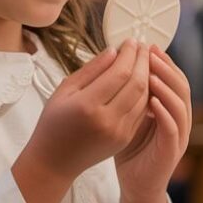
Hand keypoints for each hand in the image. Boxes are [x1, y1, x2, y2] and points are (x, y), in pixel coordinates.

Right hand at [19, 38, 150, 183]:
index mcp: (87, 105)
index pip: (120, 73)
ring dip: (148, 76)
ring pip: (144, 97)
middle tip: (141, 46)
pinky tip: (142, 80)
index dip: (129, 54)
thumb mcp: (64, 90)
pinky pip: (141, 111)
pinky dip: (145, 93)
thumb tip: (114, 51)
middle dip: (142, 61)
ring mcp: (119, 132)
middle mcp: (107, 120)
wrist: (54, 161)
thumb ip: (91, 69)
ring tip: (143, 60)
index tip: (130, 41)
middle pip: (137, 83)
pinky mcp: (125, 139)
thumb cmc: (54, 122)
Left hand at [115, 45, 192, 202]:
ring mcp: (178, 136)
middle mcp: (179, 120)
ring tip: (150, 74)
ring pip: (181, 106)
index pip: (173, 79)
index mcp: (170, 109)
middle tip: (151, 54)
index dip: (164, 62)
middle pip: (181, 87)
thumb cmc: (130, 149)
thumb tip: (119, 65)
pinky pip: (173, 129)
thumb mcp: (129, 115)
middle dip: (167, 69)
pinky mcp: (171, 152)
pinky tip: (152, 103)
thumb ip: (130, 94)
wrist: (135, 185)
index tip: (148, 47)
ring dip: (167, 88)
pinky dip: (164, 114)